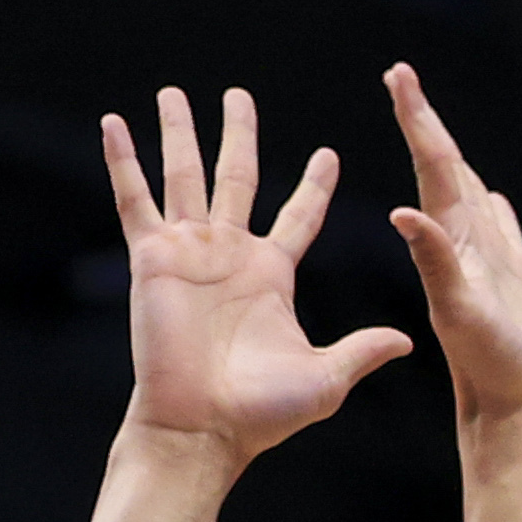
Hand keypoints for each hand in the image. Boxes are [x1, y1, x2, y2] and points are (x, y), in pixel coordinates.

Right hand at [103, 88, 412, 464]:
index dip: (314, 185)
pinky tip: (113, 124)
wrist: (202, 428)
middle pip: (236, 176)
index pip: (299, 216)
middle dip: (237, 134)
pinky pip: (134, 200)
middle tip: (239, 96)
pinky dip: (122, 161)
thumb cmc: (260, 414)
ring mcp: (188, 253)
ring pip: (184, 176)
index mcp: (272, 274)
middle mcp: (229, 254)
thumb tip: (407, 340)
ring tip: (174, 93)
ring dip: (179, 133)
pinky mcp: (151, 259)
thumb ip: (362, 350)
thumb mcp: (326, 377)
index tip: (328, 153)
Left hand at [384, 63, 521, 431]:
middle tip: (402, 78)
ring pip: (468, 195)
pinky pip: (500, 229)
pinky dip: (492, 205)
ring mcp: (487, 263)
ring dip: (453, 158)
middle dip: (424, 124)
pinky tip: (490, 194)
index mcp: (448, 246)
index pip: (431, 168)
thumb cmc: (487, 372)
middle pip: (443, 170)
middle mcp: (463, 247)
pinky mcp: (513, 282)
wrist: (514, 414)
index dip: (417, 120)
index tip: (397, 75)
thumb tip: (402, 212)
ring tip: (434, 126)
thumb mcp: (458, 314)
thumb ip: (435, 264)